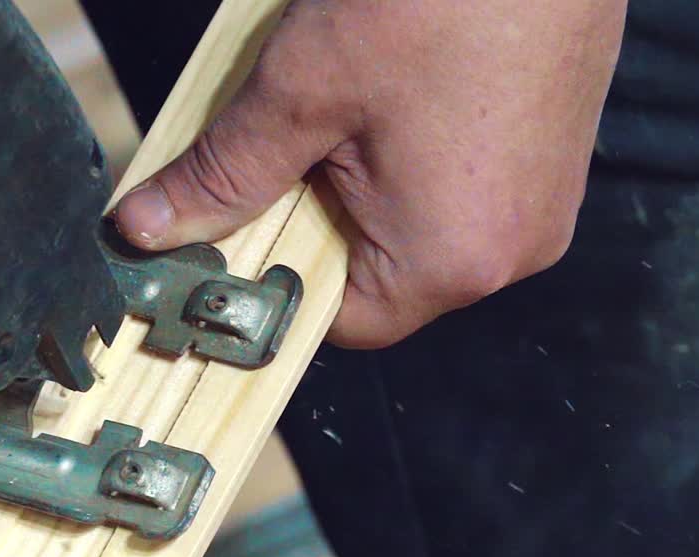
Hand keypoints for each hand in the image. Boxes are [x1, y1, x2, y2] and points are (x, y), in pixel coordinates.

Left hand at [115, 0, 626, 347]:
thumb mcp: (301, 92)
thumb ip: (224, 174)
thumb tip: (147, 228)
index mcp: (451, 258)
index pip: (338, 321)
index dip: (276, 275)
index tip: (237, 225)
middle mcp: (512, 251)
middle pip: (378, 274)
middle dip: (317, 217)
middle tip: (288, 143)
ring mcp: (542, 204)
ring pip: (417, 228)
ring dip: (362, 183)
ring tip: (344, 106)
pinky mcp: (552, 159)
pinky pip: (461, 189)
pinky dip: (411, 158)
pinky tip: (391, 94)